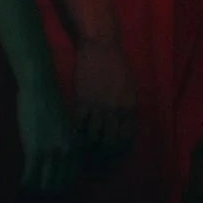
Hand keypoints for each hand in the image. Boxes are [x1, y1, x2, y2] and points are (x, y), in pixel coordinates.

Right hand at [16, 78, 74, 191]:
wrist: (40, 91)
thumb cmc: (51, 102)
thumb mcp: (65, 124)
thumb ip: (64, 139)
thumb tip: (58, 151)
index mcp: (74, 145)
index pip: (71, 173)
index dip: (63, 181)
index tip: (56, 185)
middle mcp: (65, 152)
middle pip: (59, 180)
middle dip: (50, 188)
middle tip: (41, 192)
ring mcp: (50, 153)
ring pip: (45, 180)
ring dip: (37, 187)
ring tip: (30, 191)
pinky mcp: (34, 151)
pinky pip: (30, 174)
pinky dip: (25, 182)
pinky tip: (21, 184)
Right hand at [72, 34, 137, 155]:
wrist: (101, 47)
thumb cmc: (117, 63)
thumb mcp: (129, 86)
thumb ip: (127, 105)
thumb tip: (124, 122)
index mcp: (130, 106)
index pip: (127, 135)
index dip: (121, 147)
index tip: (115, 155)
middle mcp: (116, 110)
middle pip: (110, 139)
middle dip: (105, 151)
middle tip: (98, 156)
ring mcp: (98, 106)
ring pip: (94, 135)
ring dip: (90, 144)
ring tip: (85, 149)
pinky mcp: (82, 100)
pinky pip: (79, 123)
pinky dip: (76, 132)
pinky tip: (73, 136)